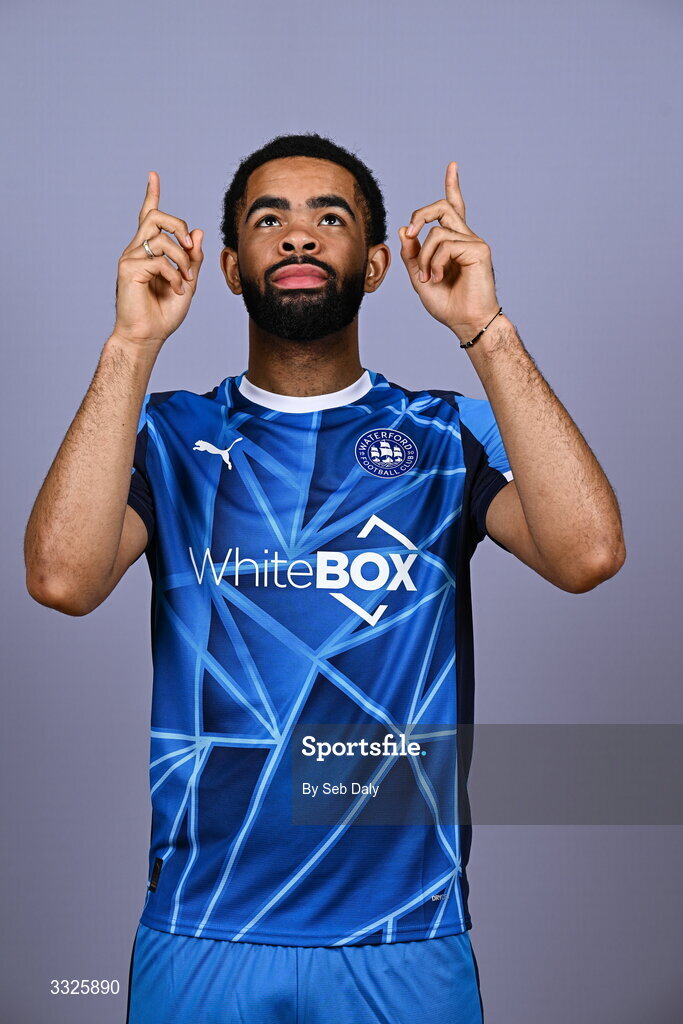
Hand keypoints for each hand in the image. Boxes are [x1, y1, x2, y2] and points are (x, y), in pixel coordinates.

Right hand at [113, 171, 203, 348]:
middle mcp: (137, 250)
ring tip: (184, 280)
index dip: (151, 195)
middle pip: (156, 217)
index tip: (153, 175)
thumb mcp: (187, 282)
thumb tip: (198, 232)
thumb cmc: (164, 313)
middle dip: (179, 226)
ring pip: (161, 239)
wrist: (148, 336)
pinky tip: (176, 290)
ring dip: (181, 259)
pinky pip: (158, 261)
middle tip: (190, 248)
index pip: (149, 216)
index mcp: (149, 251)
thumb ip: (192, 258)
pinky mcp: (128, 269)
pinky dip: (174, 276)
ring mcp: (130, 258)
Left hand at [398, 162, 499, 340]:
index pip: (453, 208)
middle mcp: (465, 237)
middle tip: (411, 232)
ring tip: (428, 278)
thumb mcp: (419, 277)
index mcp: (454, 242)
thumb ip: (412, 254)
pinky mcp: (479, 249)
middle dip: (421, 214)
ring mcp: (474, 242)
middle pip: (443, 207)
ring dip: (424, 257)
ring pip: (437, 231)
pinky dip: (434, 262)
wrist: (465, 322)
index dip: (452, 186)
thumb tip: (405, 229)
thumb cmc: (447, 304)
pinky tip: (437, 277)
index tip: (452, 166)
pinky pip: (445, 244)